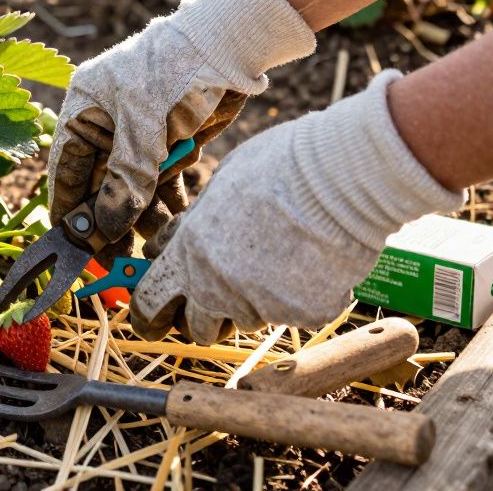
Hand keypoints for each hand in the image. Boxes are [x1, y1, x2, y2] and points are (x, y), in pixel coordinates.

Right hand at [48, 0, 315, 244]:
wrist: (231, 45)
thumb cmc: (176, 71)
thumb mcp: (144, 128)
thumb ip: (124, 180)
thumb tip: (105, 228)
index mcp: (84, 108)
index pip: (65, 167)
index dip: (68, 207)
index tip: (73, 244)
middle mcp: (107, 122)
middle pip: (99, 183)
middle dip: (110, 218)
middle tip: (116, 257)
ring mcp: (139, 133)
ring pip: (132, 185)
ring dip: (142, 213)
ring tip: (153, 240)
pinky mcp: (169, 141)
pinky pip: (160, 180)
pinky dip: (166, 199)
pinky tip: (172, 219)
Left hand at [129, 71, 464, 343]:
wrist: (340, 175)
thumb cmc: (280, 165)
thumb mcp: (219, 186)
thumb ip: (195, 223)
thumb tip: (178, 237)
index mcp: (188, 253)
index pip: (152, 302)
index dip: (153, 309)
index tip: (160, 311)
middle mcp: (216, 286)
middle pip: (197, 327)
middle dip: (205, 315)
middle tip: (223, 294)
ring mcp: (260, 305)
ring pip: (248, 319)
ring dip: (255, 301)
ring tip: (279, 260)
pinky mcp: (303, 315)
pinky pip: (295, 313)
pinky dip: (302, 295)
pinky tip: (314, 259)